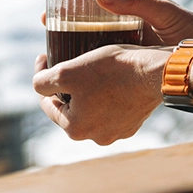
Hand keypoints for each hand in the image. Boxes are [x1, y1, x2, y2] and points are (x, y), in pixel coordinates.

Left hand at [32, 45, 168, 144]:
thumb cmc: (110, 71)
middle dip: (66, 85)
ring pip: (91, 107)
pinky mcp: (133, 123)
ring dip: (87, 90)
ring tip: (89, 68)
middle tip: (68, 61)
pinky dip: (107, 93)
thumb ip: (42, 82)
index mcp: (75, 129)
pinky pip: (112, 107)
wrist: (155, 73)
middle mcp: (95, 137)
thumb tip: (37, 85)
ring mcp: (117, 132)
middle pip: (69, 107)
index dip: (43, 77)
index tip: (45, 56)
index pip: (47, 103)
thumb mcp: (66, 72)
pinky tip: (110, 76)